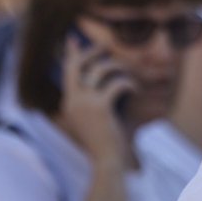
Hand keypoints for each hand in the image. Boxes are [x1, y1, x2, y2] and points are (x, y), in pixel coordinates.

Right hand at [58, 33, 132, 164]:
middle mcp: (72, 101)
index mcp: (68, 103)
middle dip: (92, 52)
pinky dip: (129, 84)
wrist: (107, 160)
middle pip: (77, 65)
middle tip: (106, 46)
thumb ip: (95, 96)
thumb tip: (104, 72)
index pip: (66, 73)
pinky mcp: (100, 107)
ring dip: (118, 68)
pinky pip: (117, 83)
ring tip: (128, 77)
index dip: (70, 55)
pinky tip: (135, 91)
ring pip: (101, 70)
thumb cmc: (106, 138)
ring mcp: (84, 103)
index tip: (72, 40)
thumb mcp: (95, 115)